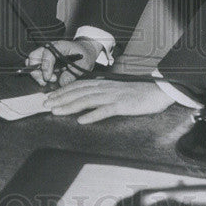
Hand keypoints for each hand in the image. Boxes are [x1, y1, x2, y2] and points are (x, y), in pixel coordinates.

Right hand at [24, 38, 100, 86]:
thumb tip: (61, 83)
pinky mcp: (45, 60)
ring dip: (36, 74)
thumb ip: (72, 74)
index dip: (46, 67)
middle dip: (36, 71)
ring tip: (47, 81)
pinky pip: (36, 67)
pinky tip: (47, 80)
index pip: (46, 54)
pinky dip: (39, 75)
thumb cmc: (85, 55)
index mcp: (59, 46)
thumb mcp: (83, 64)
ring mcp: (45, 54)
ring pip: (32, 62)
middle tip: (46, 81)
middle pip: (33, 57)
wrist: (85, 52)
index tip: (49, 78)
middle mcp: (49, 48)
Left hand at [44, 80, 173, 123]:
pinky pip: (105, 110)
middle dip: (61, 98)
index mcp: (104, 84)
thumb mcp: (117, 91)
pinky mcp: (122, 105)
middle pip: (79, 92)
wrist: (159, 92)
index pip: (78, 86)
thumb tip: (88, 97)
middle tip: (46, 105)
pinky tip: (82, 121)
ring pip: (87, 100)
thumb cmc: (138, 93)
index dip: (63, 91)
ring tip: (57, 112)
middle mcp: (106, 88)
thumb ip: (103, 92)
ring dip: (70, 106)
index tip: (50, 97)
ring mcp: (113, 96)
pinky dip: (92, 115)